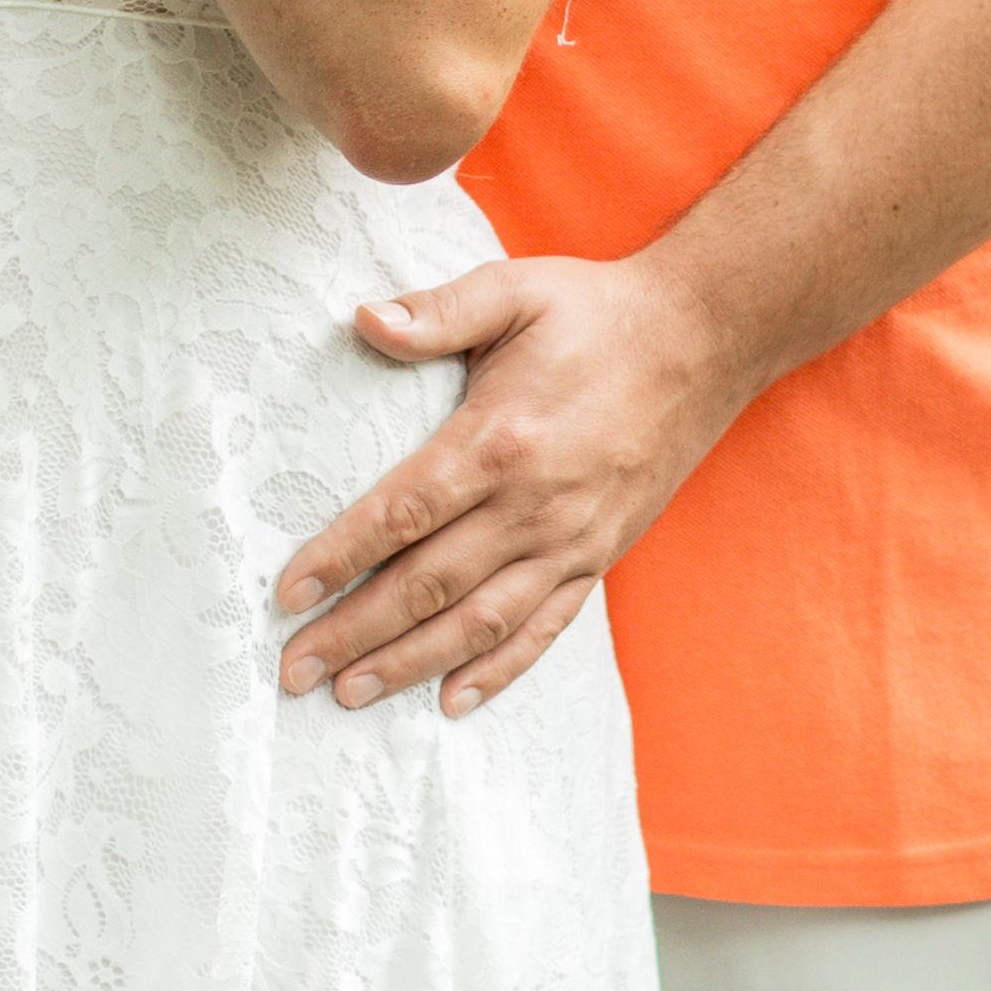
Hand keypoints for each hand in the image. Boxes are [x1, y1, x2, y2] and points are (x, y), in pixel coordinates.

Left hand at [273, 250, 755, 714]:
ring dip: (409, 664)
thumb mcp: (514, 291)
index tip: (287, 594)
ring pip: (477, 622)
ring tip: (350, 695)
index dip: (339, 558)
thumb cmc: (596, 313)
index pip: (400, 514)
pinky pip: (543, 630)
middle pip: (427, 585)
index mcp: (499, 440)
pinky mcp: (599, 556)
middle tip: (293, 670)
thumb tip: (362, 318)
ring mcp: (570, 540)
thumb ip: (436, 311)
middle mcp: (533, 506)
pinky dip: (496, 671)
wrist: (703, 340)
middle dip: (355, 633)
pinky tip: (450, 700)